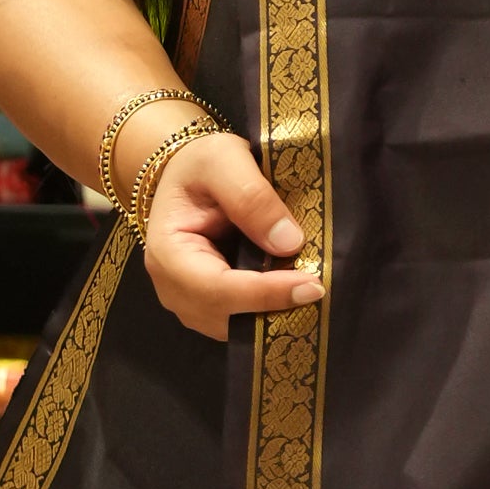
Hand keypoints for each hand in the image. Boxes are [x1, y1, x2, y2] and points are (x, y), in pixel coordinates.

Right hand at [143, 124, 323, 342]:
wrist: (188, 175)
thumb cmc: (201, 164)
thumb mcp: (223, 160)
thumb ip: (251, 197)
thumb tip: (289, 243)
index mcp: (168, 253)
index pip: (217, 289)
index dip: (265, 294)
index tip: (312, 286)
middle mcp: (173, 289)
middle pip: (226, 318)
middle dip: (276, 310)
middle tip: (321, 290)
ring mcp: (191, 303)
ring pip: (236, 328)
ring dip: (276, 316)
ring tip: (312, 292)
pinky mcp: (210, 307)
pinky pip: (241, 322)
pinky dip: (271, 312)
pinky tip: (297, 294)